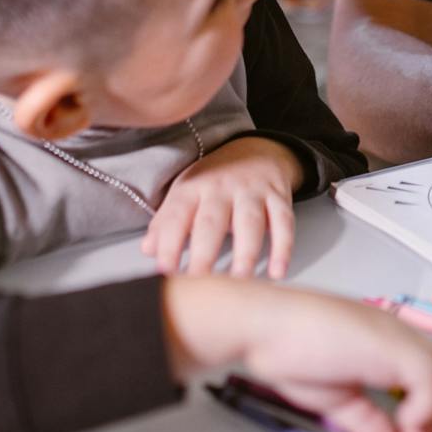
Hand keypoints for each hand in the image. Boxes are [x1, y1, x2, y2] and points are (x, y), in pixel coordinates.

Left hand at [143, 136, 302, 278]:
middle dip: (204, 253)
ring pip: (249, 222)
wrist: (257, 150)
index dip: (169, 243)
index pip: (176, 216)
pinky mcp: (278, 196)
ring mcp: (252, 191)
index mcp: (193, 187)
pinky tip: (277, 271)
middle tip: (198, 282)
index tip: (165, 271)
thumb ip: (166, 222)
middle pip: (211, 222)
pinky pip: (283, 222)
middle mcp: (221, 187)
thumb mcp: (185, 193)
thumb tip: (148, 250)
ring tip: (238, 279)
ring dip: (245, 252)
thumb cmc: (214, 181)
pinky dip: (282, 247)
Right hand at [163, 278, 431, 431]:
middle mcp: (398, 334)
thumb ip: (368, 421)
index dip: (431, 411)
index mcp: (386, 342)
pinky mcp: (392, 345)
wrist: (261, 324)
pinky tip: (399, 425)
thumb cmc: (287, 349)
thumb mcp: (338, 398)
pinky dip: (424, 412)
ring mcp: (397, 336)